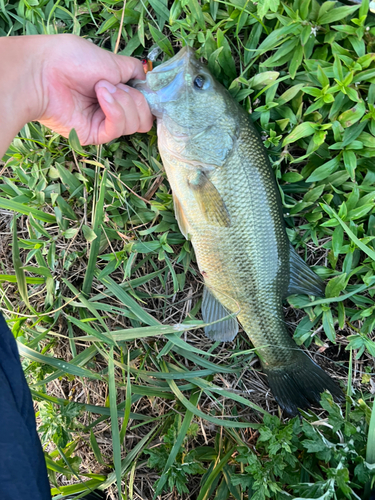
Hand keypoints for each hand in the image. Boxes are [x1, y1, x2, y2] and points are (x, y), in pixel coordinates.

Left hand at [35, 35, 152, 144]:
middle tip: (112, 84)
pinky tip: (101, 96)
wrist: (45, 71)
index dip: (146, 98)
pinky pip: (117, 129)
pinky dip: (114, 110)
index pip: (145, 107)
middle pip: (143, 119)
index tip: (142, 86)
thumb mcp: (113, 59)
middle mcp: (111, 110)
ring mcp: (103, 124)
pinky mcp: (94, 135)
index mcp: (117, 93)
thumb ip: (133, 71)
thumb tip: (147, 80)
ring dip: (122, 101)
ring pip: (134, 124)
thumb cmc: (73, 60)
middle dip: (134, 99)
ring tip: (100, 87)